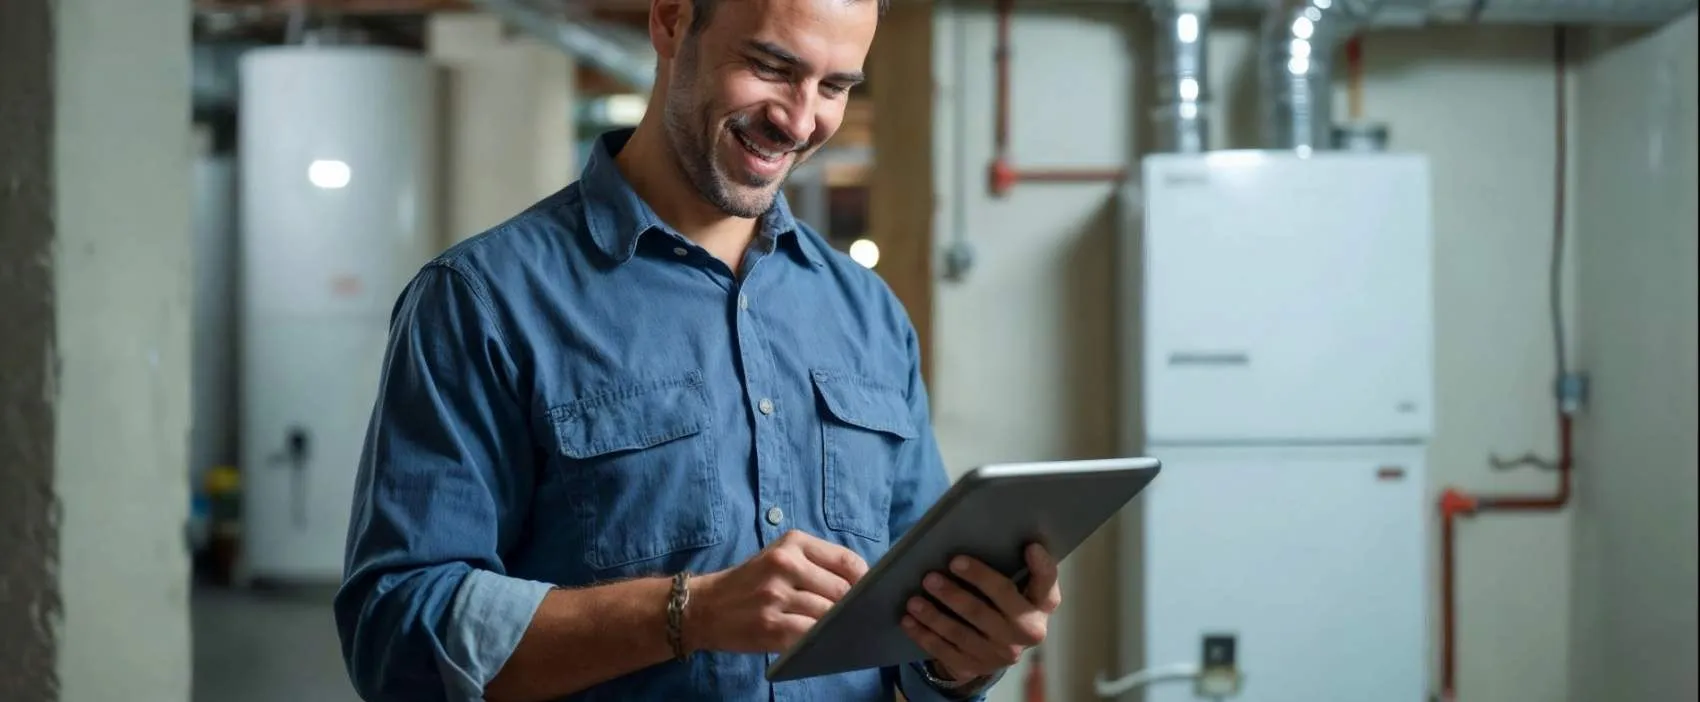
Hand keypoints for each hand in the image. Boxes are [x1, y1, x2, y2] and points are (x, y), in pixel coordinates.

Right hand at [686, 529, 868, 653]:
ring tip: (840, 629)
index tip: (870, 593)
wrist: (704, 607)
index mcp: (792, 543)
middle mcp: (784, 564)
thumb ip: (816, 565)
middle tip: (856, 616)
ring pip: (829, 614)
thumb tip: (863, 584)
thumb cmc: (749, 583)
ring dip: (838, 625)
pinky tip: (822, 640)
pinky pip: (811, 635)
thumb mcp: (779, 558)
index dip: (865, 580)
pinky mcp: (771, 627)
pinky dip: (821, 639)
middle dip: (853, 606)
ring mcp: (776, 596)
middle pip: (842, 589)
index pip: (846, 560)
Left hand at [901, 543, 1061, 682]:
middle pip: (988, 610)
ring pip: (962, 633)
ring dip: (934, 615)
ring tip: (914, 599)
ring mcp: (1001, 654)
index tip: (1029, 546)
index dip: (1041, 567)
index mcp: (1042, 606)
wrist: (996, 648)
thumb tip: (998, 534)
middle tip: (931, 576)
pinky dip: (924, 635)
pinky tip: (908, 620)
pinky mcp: (976, 666)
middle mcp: (1027, 632)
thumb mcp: (1020, 586)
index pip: (1046, 585)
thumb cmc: (1006, 601)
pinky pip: (945, 651)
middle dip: (957, 593)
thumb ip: (1015, 566)